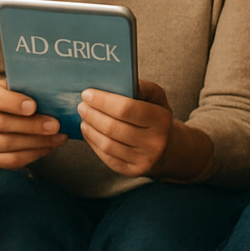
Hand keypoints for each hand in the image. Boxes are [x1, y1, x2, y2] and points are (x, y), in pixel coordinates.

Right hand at [0, 80, 67, 168]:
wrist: (10, 118)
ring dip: (37, 142)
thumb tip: (54, 96)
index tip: (33, 106)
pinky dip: (33, 154)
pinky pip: (11, 160)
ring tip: (58, 137)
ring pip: (8, 144)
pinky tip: (49, 146)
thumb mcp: (22, 89)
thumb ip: (32, 89)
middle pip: (1, 123)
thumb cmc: (20, 100)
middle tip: (55, 125)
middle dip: (32, 125)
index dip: (12, 102)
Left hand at [78, 78, 206, 179]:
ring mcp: (143, 159)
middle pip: (113, 127)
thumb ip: (142, 86)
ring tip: (83, 117)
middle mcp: (154, 142)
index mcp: (160, 119)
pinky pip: (106, 157)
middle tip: (81, 105)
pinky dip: (93, 142)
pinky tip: (88, 131)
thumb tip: (120, 79)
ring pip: (107, 144)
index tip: (88, 93)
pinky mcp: (132, 171)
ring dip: (90, 128)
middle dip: (92, 114)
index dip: (103, 101)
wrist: (168, 149)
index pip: (126, 109)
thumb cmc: (156, 116)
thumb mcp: (157, 98)